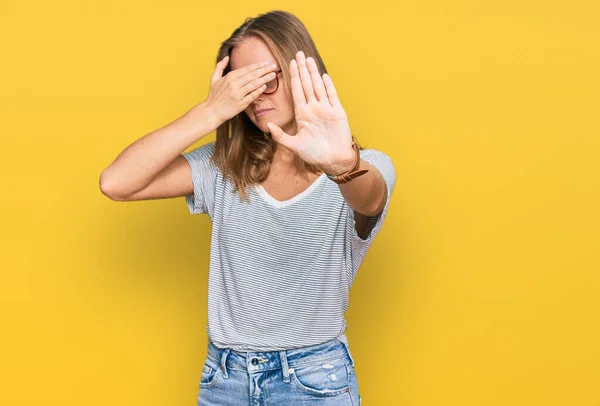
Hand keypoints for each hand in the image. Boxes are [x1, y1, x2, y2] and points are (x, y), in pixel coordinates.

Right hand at [204, 56, 278, 125]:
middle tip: (274, 66)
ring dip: (264, 79)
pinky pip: (251, 96)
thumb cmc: (214, 96)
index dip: (258, 66)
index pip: (247, 69)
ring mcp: (237, 94)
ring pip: (253, 84)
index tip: (266, 63)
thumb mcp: (214, 79)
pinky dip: (258, 91)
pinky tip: (265, 86)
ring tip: (273, 75)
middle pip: (252, 75)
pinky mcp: (240, 104)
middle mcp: (234, 84)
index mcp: (229, 77)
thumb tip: (226, 57)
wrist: (211, 111)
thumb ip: (220, 66)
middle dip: (264, 70)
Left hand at [266, 51, 354, 174]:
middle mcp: (313, 109)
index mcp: (302, 114)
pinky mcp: (337, 112)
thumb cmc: (314, 154)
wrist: (334, 160)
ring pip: (318, 86)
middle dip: (302, 69)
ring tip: (309, 59)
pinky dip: (328, 86)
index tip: (288, 64)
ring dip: (314, 73)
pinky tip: (323, 75)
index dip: (293, 77)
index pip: (296, 91)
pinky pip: (332, 96)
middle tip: (298, 53)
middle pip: (307, 84)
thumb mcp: (294, 145)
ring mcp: (326, 109)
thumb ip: (281, 136)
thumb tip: (267, 125)